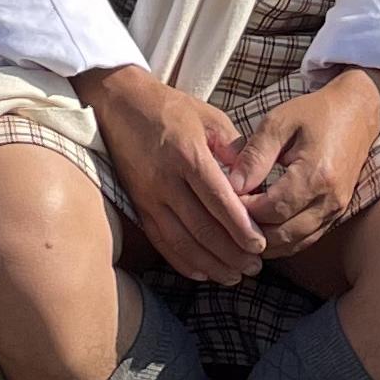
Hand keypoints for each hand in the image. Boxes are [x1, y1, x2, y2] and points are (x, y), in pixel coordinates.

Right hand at [79, 65, 263, 284]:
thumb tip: (256, 185)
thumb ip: (234, 150)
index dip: (241, 228)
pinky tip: (202, 273)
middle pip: (202, 228)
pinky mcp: (137, 206)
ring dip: (210, 264)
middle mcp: (165, 180)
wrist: (119, 102)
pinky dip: (182, 262)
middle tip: (255, 267)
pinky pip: (161, 242)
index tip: (261, 245)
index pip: (219, 201)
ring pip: (182, 242)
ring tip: (234, 276)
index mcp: (187, 154)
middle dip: (232, 253)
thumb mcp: (209, 117)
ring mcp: (148, 196)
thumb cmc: (170, 108)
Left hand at [235, 70, 379, 262]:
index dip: (243, 209)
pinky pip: (304, 240)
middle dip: (249, 229)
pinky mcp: (335, 216)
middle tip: (225, 215)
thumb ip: (255, 155)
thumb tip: (232, 186)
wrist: (356, 114)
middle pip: (282, 235)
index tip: (222, 197)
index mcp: (316, 174)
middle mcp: (330, 200)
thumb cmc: (315, 113)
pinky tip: (260, 228)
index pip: (272, 209)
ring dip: (263, 240)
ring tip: (238, 224)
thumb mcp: (278, 121)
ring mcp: (335, 211)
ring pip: (293, 244)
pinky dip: (280, 240)